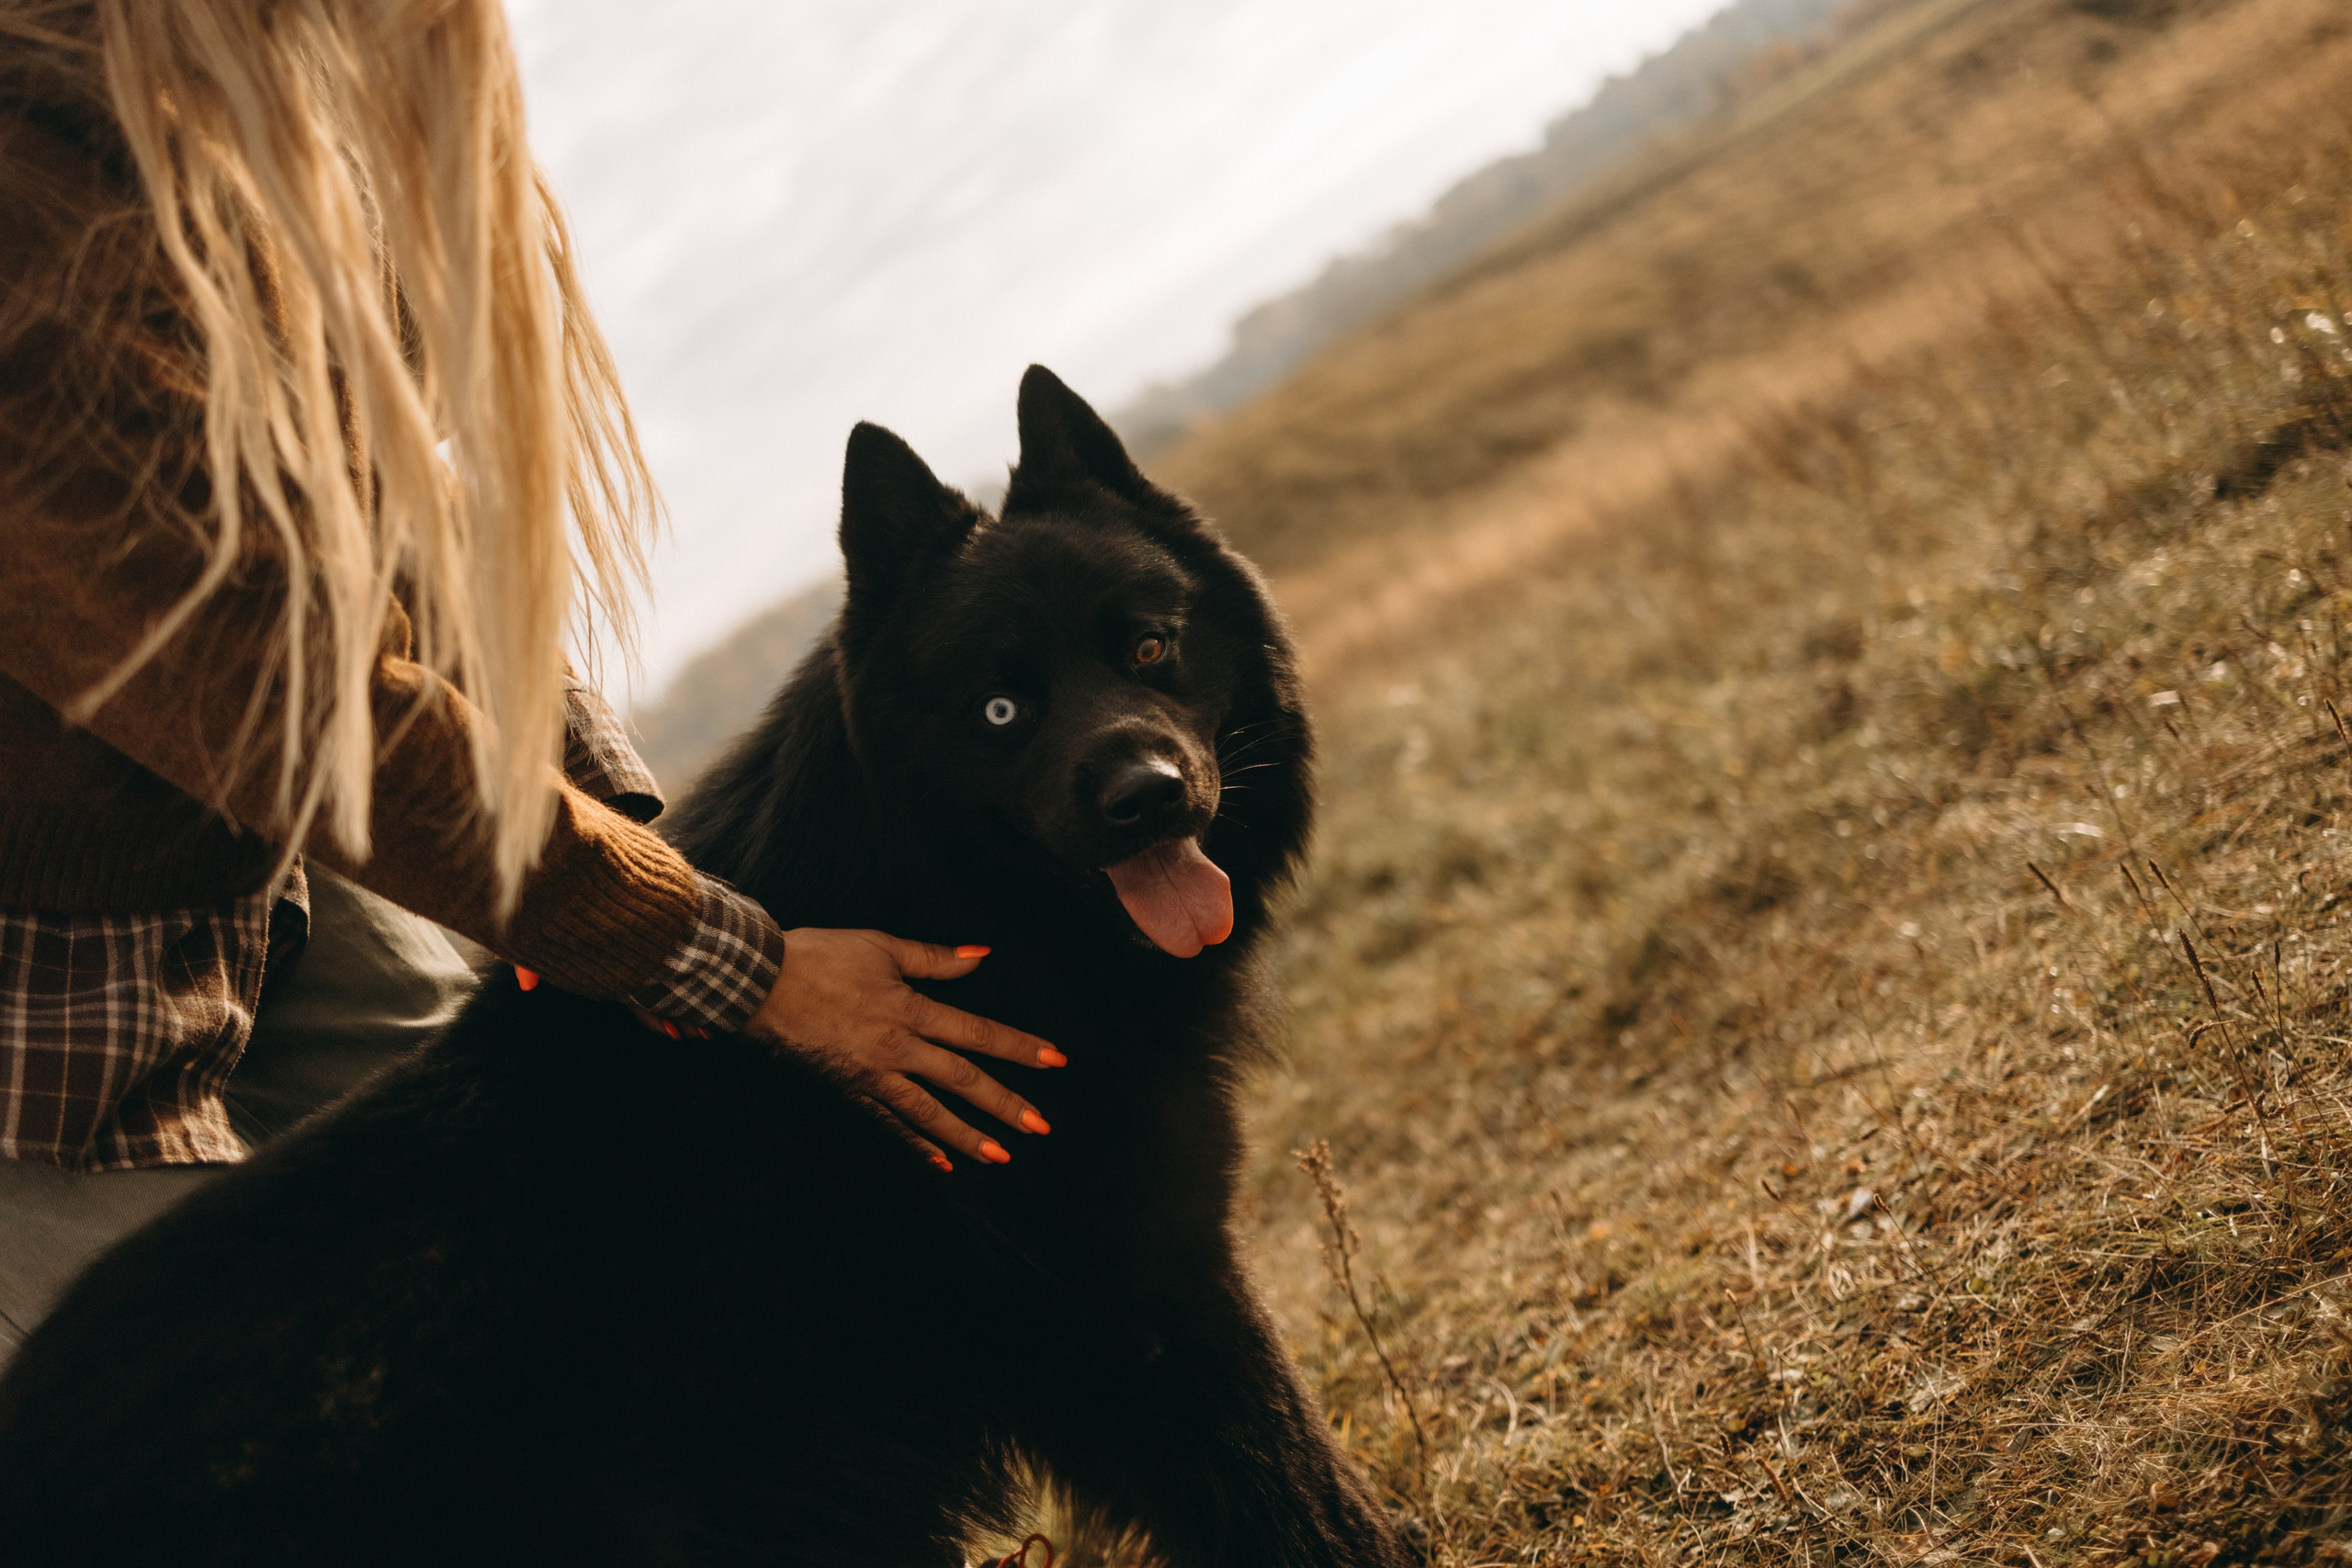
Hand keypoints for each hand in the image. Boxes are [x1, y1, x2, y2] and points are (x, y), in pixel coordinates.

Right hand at [744, 927, 1064, 1169]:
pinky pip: (886, 1124)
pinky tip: (941, 1163)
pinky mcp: (846, 1092)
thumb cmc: (819, 956)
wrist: (756, 983)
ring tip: (1001, 1156)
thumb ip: (935, 958)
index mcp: (908, 1009)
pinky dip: (915, 1145)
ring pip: (927, 1112)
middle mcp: (895, 1048)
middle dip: (1004, 1104)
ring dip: (967, 1136)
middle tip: (1041, 1127)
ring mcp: (869, 1076)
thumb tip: (982, 956)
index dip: (1018, 1046)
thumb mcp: (882, 946)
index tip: (1055, 1061)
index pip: (976, 1032)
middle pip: (961, 1079)